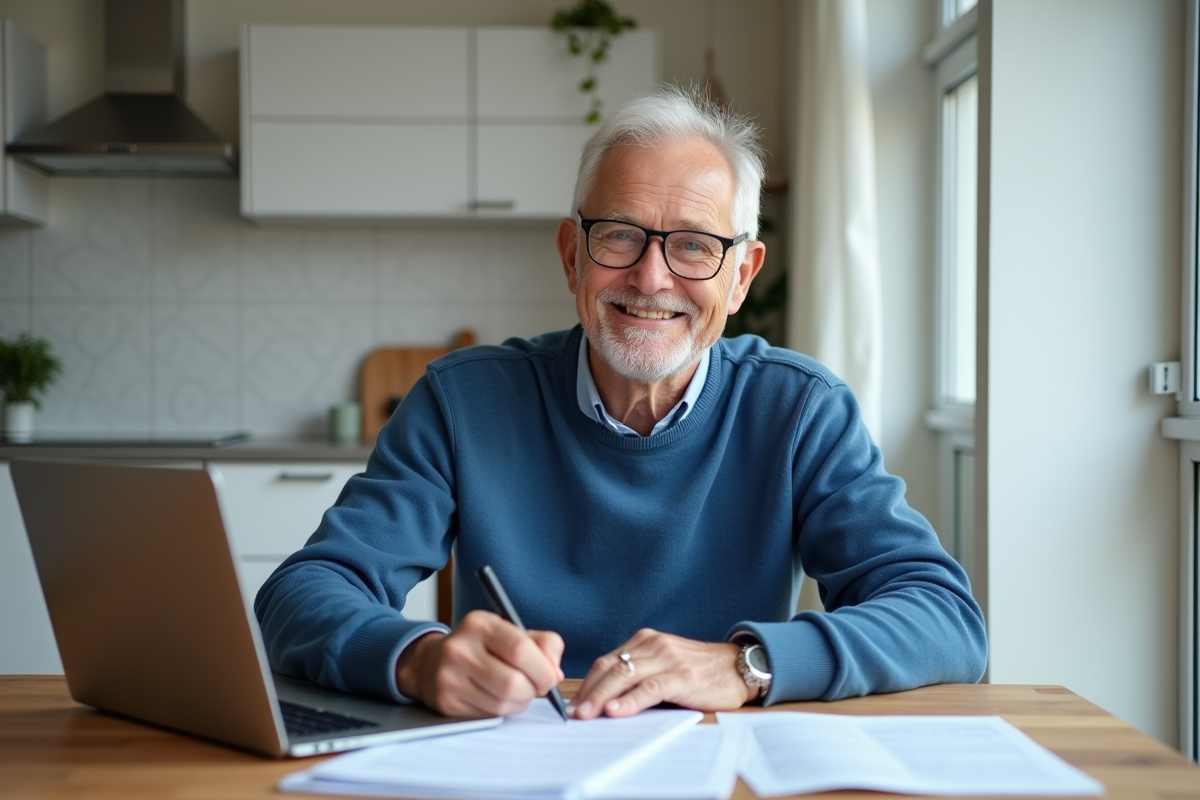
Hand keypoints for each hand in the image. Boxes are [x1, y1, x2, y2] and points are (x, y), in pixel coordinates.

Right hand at [395, 610, 564, 716]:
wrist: (431, 662)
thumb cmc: (482, 647)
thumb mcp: (512, 633)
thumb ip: (544, 644)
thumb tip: (556, 672)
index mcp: (480, 624)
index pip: (519, 649)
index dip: (543, 669)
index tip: (550, 677)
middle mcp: (460, 649)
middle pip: (513, 682)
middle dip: (533, 690)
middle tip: (534, 687)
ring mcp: (449, 677)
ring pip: (502, 703)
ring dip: (519, 703)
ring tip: (517, 692)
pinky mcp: (446, 702)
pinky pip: (488, 715)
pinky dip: (503, 712)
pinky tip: (498, 699)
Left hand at [570, 629, 756, 718]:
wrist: (738, 666)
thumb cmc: (699, 670)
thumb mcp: (664, 663)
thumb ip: (639, 673)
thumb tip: (606, 700)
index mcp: (645, 640)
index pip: (606, 661)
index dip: (587, 683)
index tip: (573, 703)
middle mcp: (653, 644)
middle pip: (610, 667)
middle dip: (588, 691)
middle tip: (574, 712)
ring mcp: (668, 658)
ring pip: (625, 675)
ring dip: (602, 697)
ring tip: (588, 714)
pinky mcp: (682, 676)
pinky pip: (650, 687)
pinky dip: (630, 700)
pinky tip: (617, 710)